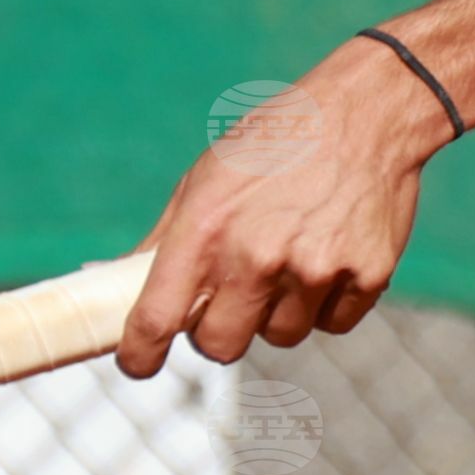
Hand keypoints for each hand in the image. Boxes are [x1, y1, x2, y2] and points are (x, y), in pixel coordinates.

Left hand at [114, 40, 442, 370]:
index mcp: (206, 227)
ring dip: (279, 312)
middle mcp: (258, 255)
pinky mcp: (366, 276)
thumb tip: (107, 283)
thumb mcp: (206, 177)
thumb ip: (163, 240)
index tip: (140, 362)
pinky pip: (333, 324)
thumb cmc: (275, 143)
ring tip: (292, 256)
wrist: (366, 112)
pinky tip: (331, 253)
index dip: (140, 355)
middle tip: (233, 295)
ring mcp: (316, 269)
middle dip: (219, 330)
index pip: (156, 321)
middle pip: (220, 347)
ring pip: (280, 336)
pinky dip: (328, 302)